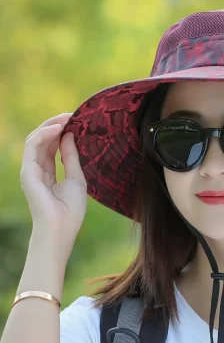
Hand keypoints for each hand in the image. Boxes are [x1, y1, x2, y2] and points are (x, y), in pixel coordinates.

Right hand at [20, 113, 87, 242]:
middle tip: (73, 114)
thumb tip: (70, 135)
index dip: (63, 132)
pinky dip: (45, 134)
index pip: (53, 146)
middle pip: (44, 140)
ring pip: (36, 139)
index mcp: (49, 173)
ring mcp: (31, 170)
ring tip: (67, 117)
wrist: (61, 228)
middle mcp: (38, 169)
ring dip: (51, 126)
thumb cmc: (71, 209)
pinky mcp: (27, 171)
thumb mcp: (76, 178)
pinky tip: (59, 128)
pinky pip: (33, 146)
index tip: (77, 121)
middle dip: (57, 125)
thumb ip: (71, 157)